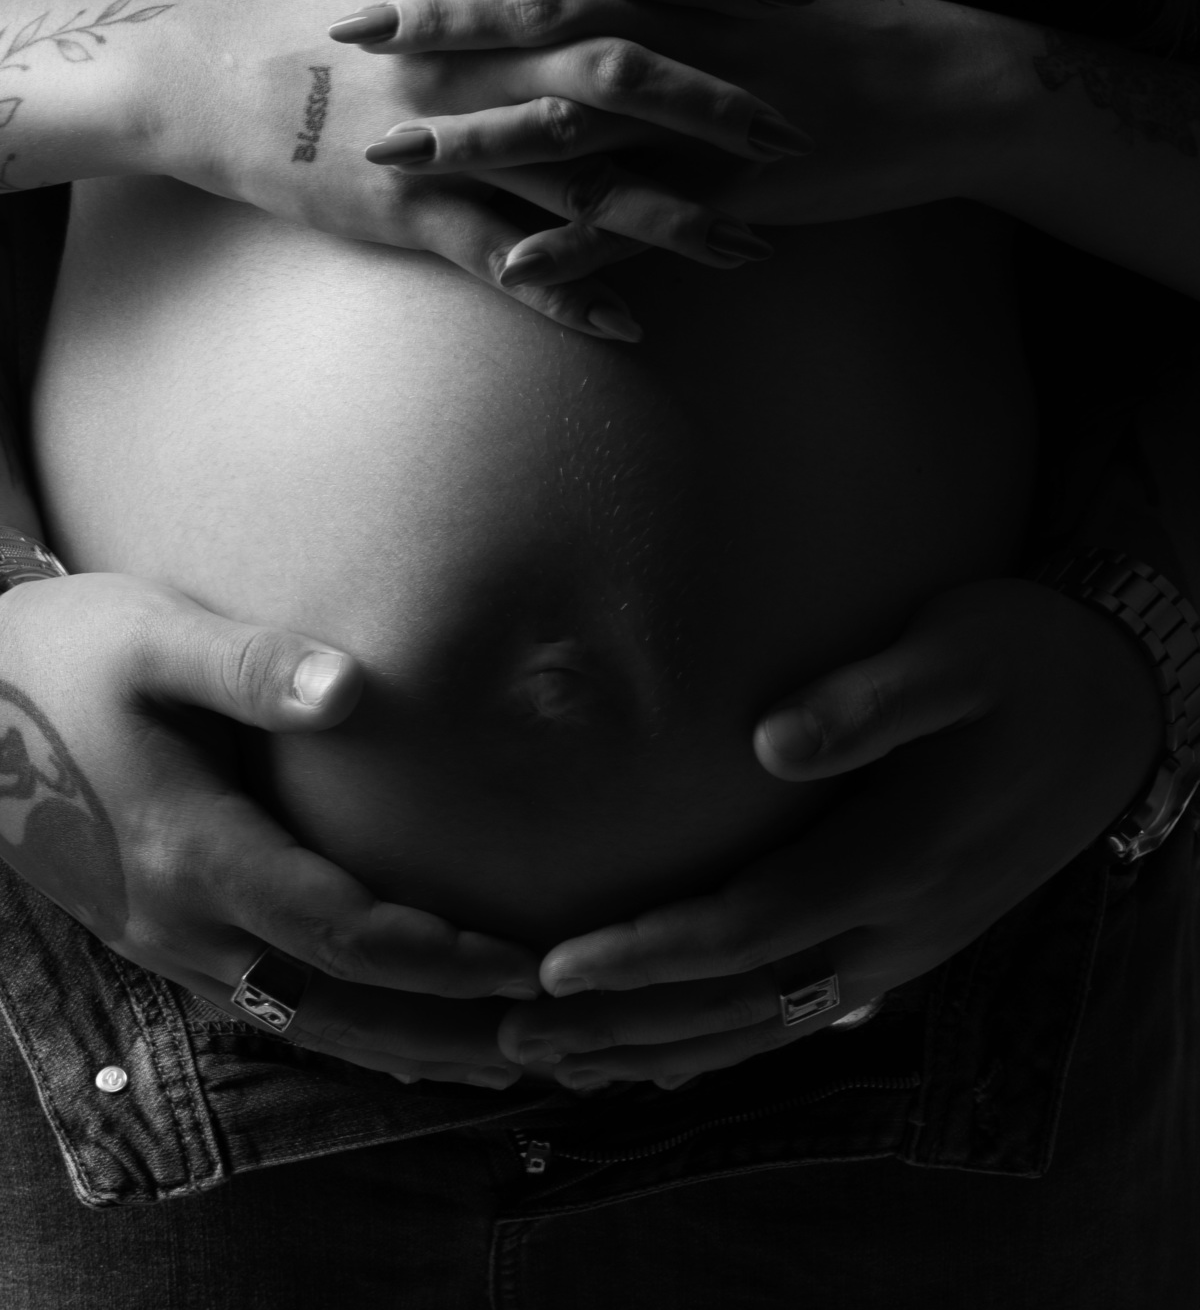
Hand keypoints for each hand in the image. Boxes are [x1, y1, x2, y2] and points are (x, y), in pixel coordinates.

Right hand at [0, 572, 535, 1087]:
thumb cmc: (65, 657)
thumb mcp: (150, 638)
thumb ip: (249, 665)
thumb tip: (350, 686)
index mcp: (193, 852)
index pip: (341, 934)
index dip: (440, 957)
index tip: (526, 961)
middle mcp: (181, 922)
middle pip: (337, 1006)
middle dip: (446, 1028)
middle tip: (551, 1040)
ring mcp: (165, 943)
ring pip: (304, 1022)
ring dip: (405, 1045)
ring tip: (500, 1059)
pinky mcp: (160, 938)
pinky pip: (269, 1008)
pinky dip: (349, 1028)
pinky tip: (400, 1033)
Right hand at [150, 0, 794, 338]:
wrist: (211, 78)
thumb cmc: (319, 0)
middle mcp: (475, 53)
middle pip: (618, 74)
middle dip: (716, 106)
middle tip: (799, 133)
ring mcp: (444, 136)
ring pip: (579, 181)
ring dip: (672, 218)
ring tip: (755, 245)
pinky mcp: (410, 209)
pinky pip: (504, 260)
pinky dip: (568, 295)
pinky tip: (635, 327)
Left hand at [337, 0, 1010, 282]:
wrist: (943, 85)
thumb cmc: (832, 14)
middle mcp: (679, 15)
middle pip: (540, 8)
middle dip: (439, 20)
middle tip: (346, 30)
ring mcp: (705, 100)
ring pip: (575, 116)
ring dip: (480, 137)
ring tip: (394, 160)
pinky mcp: (733, 180)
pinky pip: (644, 219)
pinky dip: (579, 246)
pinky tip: (511, 269)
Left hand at [495, 580, 1160, 1088]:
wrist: (1120, 708)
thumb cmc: (1025, 661)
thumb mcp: (958, 651)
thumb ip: (869, 700)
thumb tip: (768, 743)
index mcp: (897, 856)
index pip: (745, 932)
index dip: (644, 955)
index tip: (549, 967)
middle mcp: (899, 924)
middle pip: (743, 1003)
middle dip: (627, 1023)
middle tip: (514, 1038)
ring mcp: (909, 945)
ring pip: (772, 1024)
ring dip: (667, 1047)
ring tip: (567, 1061)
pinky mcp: (912, 941)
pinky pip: (808, 1013)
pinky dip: (732, 1040)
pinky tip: (676, 1050)